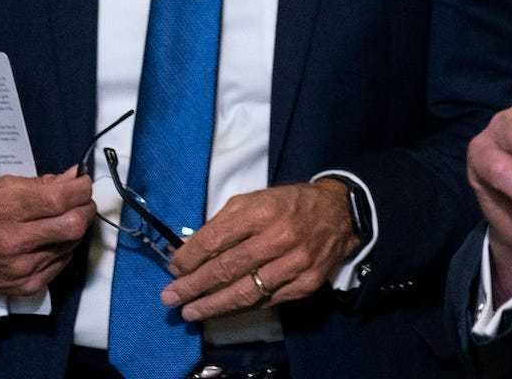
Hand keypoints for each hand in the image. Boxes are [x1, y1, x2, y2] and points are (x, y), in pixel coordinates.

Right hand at [0, 167, 93, 296]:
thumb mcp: (1, 188)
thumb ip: (41, 183)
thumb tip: (75, 176)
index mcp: (5, 210)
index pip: (60, 199)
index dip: (81, 189)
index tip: (83, 184)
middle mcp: (13, 241)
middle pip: (73, 225)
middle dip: (86, 209)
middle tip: (81, 203)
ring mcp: (21, 268)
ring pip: (71, 244)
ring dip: (74, 229)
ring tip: (61, 221)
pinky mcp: (26, 286)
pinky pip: (61, 263)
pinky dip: (63, 249)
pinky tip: (49, 243)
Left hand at [159, 179, 360, 321]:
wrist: (340, 213)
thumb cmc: (290, 204)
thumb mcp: (254, 200)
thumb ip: (221, 224)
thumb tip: (187, 250)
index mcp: (262, 211)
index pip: (215, 240)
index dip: (189, 258)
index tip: (173, 269)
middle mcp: (279, 238)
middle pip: (226, 269)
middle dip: (193, 286)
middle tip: (171, 297)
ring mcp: (295, 263)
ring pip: (246, 291)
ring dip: (213, 305)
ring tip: (191, 312)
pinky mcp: (306, 283)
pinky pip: (268, 301)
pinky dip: (243, 307)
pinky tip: (225, 310)